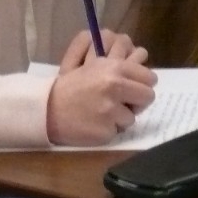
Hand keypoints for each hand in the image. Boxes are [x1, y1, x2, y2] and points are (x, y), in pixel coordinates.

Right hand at [47, 30, 155, 145]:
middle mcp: (115, 86)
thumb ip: (122, 67)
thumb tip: (148, 76)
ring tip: (102, 113)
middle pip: (148, 97)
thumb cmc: (73, 85)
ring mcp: (111, 110)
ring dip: (120, 117)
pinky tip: (95, 123)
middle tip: (124, 103)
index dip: (143, 85)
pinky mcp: (106, 130)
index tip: (135, 89)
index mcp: (114, 68)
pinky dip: (109, 129)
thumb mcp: (96, 66)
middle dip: (138, 102)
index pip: (149, 77)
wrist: (48, 108)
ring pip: (133, 117)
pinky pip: (118, 131)